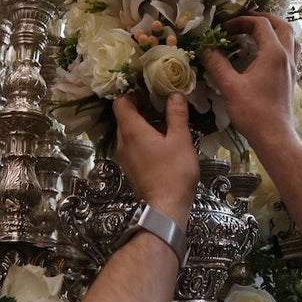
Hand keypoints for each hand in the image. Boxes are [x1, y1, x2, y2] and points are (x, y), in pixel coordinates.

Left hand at [112, 93, 197, 226]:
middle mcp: (122, 142)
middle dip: (142, 108)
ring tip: (168, 125)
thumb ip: (176, 115)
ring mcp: (124, 157)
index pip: (121, 102)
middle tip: (164, 106)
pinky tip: (164, 144)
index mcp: (131, 130)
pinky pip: (133, 146)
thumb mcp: (180, 139)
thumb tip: (174, 94)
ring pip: (129, 132)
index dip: (133, 93)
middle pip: (125, 117)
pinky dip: (144, 139)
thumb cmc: (173, 172)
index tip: (151, 92)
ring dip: (145, 125)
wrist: (165, 208)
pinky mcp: (130, 168)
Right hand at [200, 14, 297, 150]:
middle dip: (262, 19)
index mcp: (274, 53)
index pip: (261, 24)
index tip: (225, 28)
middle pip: (281, 25)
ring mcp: (292, 68)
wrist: (274, 136)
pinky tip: (265, 54)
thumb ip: (217, 64)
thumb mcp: (230, 86)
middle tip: (244, 22)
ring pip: (290, 38)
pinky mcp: (291, 79)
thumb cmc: (253, 112)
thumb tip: (206, 49)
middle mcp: (287, 57)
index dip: (242, 21)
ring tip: (257, 33)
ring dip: (275, 30)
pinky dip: (279, 45)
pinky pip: (290, 52)